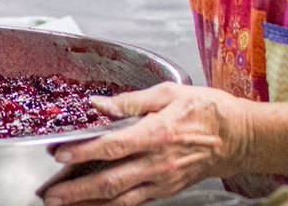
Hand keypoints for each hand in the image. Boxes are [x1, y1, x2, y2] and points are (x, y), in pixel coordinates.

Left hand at [40, 83, 252, 205]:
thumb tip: (99, 104)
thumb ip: (132, 101)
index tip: (60, 153)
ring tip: (62, 204)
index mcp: (158, 133)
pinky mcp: (166, 190)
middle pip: (111, 181)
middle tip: (50, 194)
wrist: (238, 138)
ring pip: (119, 198)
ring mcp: (162, 180)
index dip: (84, 151)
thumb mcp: (170, 93)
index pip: (113, 145)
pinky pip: (133, 202)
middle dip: (76, 189)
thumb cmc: (207, 110)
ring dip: (88, 203)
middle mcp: (158, 162)